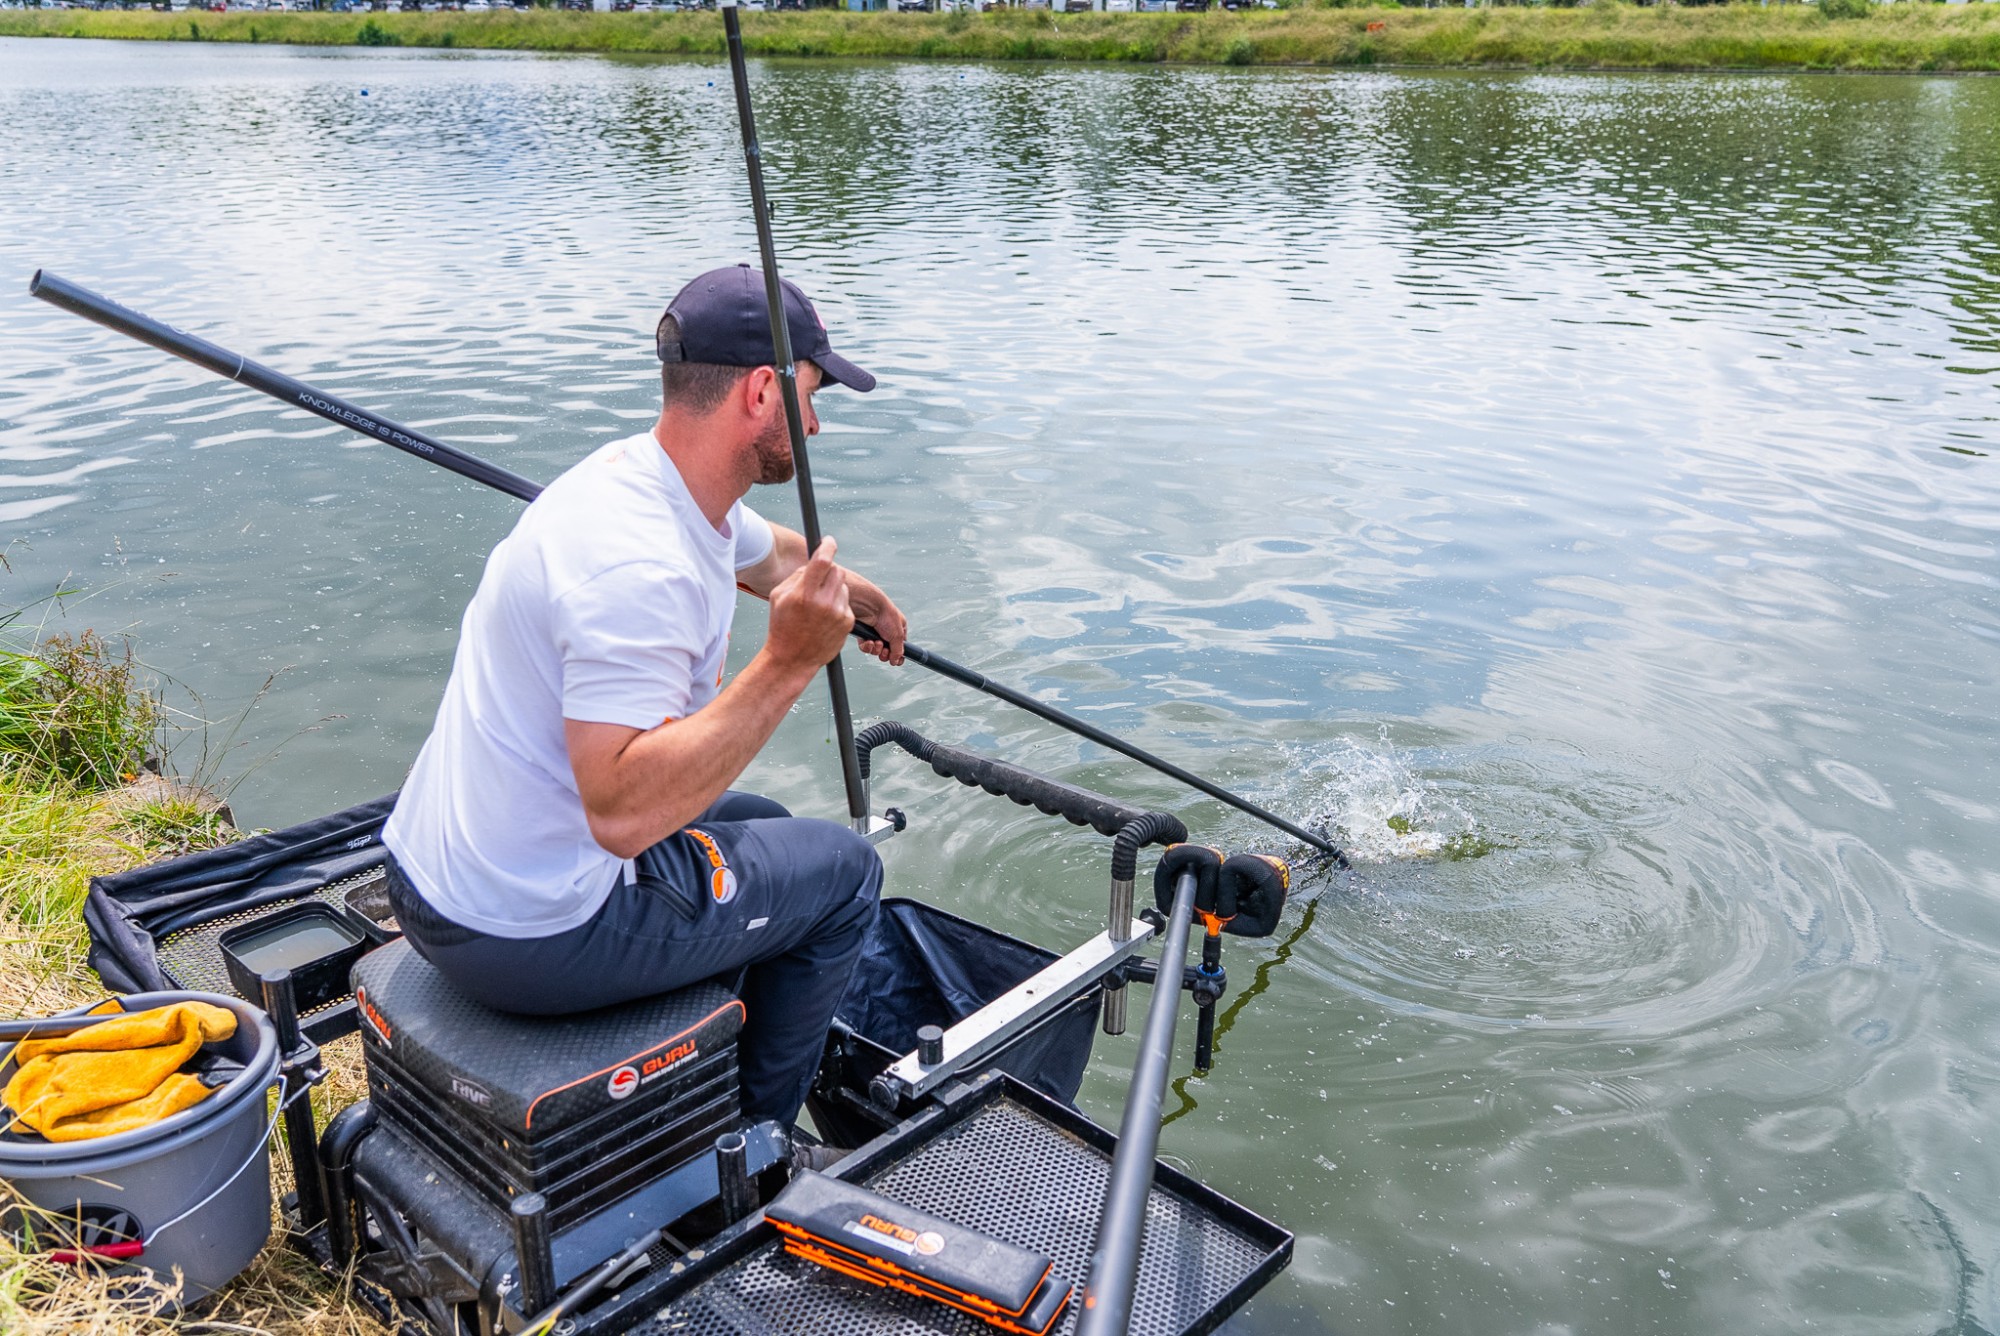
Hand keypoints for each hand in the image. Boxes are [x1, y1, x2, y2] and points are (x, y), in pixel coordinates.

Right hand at [765, 538, 853, 674]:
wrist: (792, 658)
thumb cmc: (782, 626)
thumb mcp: (779, 597)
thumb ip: (797, 576)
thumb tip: (813, 562)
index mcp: (804, 593)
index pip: (822, 560)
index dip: (828, 546)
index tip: (829, 541)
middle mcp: (824, 602)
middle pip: (837, 570)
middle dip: (829, 570)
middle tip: (819, 579)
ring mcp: (838, 613)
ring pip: (842, 586)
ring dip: (833, 589)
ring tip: (818, 605)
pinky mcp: (847, 622)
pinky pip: (846, 603)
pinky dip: (837, 605)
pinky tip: (825, 617)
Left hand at [846, 577, 906, 665]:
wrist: (869, 606)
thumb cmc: (886, 615)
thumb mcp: (898, 635)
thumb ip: (898, 650)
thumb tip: (896, 660)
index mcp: (899, 628)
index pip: (900, 646)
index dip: (898, 655)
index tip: (897, 661)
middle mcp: (887, 630)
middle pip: (887, 650)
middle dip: (886, 653)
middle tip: (885, 652)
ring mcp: (874, 632)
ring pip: (876, 650)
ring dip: (877, 650)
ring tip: (877, 643)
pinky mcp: (863, 634)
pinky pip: (865, 647)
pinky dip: (867, 647)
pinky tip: (869, 641)